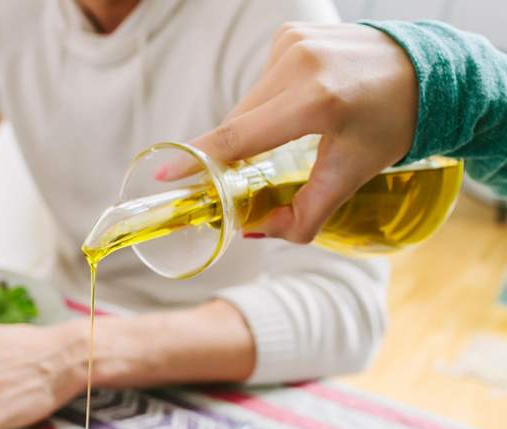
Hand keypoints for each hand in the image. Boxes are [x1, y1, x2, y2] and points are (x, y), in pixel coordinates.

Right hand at [179, 23, 418, 242]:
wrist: (427, 70)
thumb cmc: (394, 122)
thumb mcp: (354, 172)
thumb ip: (305, 213)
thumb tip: (255, 231)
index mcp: (318, 99)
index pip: (240, 135)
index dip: (199, 160)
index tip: (166, 175)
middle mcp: (300, 62)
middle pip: (240, 122)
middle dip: (235, 152)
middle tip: (245, 173)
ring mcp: (293, 41)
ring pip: (249, 102)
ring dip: (258, 126)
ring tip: (300, 130)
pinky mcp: (291, 33)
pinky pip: (262, 81)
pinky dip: (271, 101)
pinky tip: (304, 102)